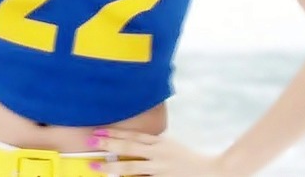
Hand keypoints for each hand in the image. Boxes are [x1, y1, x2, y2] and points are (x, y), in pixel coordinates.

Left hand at [87, 129, 225, 176]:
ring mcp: (161, 169)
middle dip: (108, 144)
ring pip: (132, 166)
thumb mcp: (170, 147)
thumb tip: (132, 143)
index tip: (98, 132)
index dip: (114, 133)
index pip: (133, 136)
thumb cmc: (189, 160)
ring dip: (113, 166)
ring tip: (97, 166)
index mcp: (160, 143)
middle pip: (129, 147)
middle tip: (90, 141)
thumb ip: (152, 146)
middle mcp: (159, 154)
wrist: (214, 172)